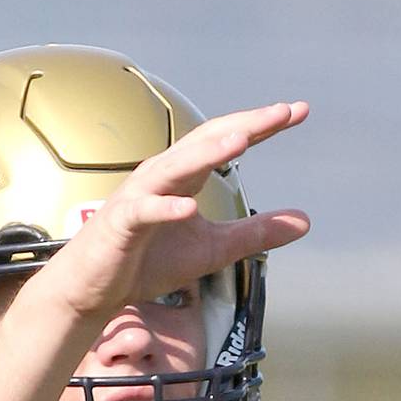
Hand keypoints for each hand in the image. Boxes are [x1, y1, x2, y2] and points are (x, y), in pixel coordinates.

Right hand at [38, 102, 311, 319]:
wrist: (95, 289)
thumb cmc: (148, 261)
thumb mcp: (214, 249)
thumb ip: (256, 233)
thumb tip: (306, 221)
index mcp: (184, 175)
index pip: (226, 141)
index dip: (261, 126)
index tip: (297, 111)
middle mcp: (162, 175)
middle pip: (206, 141)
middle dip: (244, 125)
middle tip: (283, 112)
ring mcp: (139, 197)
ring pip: (175, 167)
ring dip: (207, 153)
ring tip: (242, 139)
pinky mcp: (120, 225)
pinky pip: (144, 212)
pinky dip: (165, 209)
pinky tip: (188, 209)